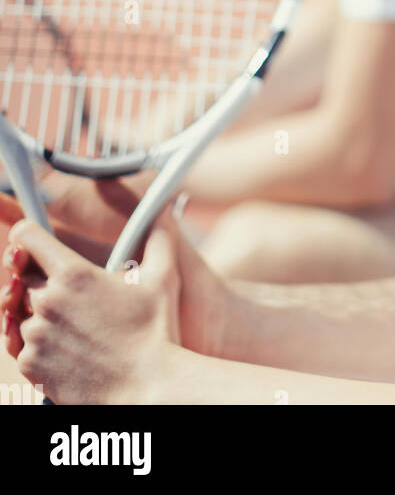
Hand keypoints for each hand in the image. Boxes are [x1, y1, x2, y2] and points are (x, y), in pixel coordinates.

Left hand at [2, 212, 179, 403]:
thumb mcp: (162, 278)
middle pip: (20, 277)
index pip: (25, 236)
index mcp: (73, 273)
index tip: (36, 242)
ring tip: (68, 323)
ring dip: (37, 314)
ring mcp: (35, 336)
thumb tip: (166, 212)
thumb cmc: (156, 332)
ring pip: (19, 313)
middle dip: (37, 279)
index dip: (28, 235)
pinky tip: (63, 347)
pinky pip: (21, 347)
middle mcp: (47, 301)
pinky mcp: (30, 366)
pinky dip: (36, 346)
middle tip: (66, 291)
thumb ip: (160, 237)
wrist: (147, 389)